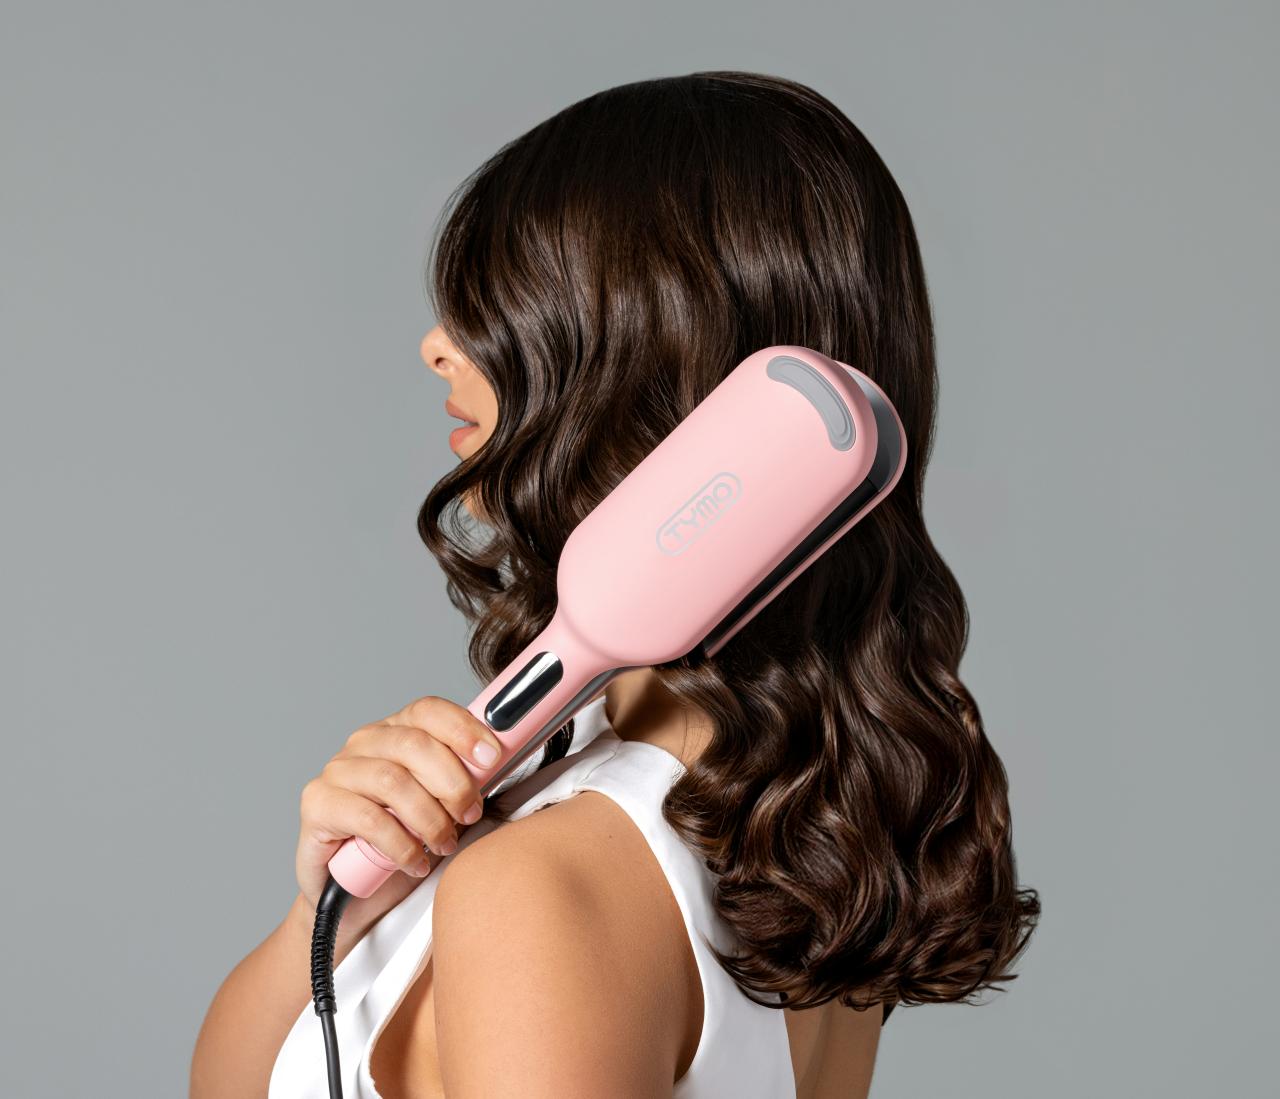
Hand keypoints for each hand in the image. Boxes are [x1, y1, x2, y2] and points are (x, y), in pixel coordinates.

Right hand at [294, 694, 504, 932]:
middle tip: (470, 814)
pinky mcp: (317, 805)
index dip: (463, 728)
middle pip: (414, 744)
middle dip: (452, 782)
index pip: (429, 711)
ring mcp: (337, 771)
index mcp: (397, 731)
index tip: (492, 756)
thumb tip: (499, 763)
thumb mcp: (440, 808)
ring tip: (445, 844)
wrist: (351, 898)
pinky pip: (368, 818)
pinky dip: (401, 844)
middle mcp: (364, 743)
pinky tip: (415, 862)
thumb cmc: (402, 844)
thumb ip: (462, 781)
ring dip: (429, 817)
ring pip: (393, 781)